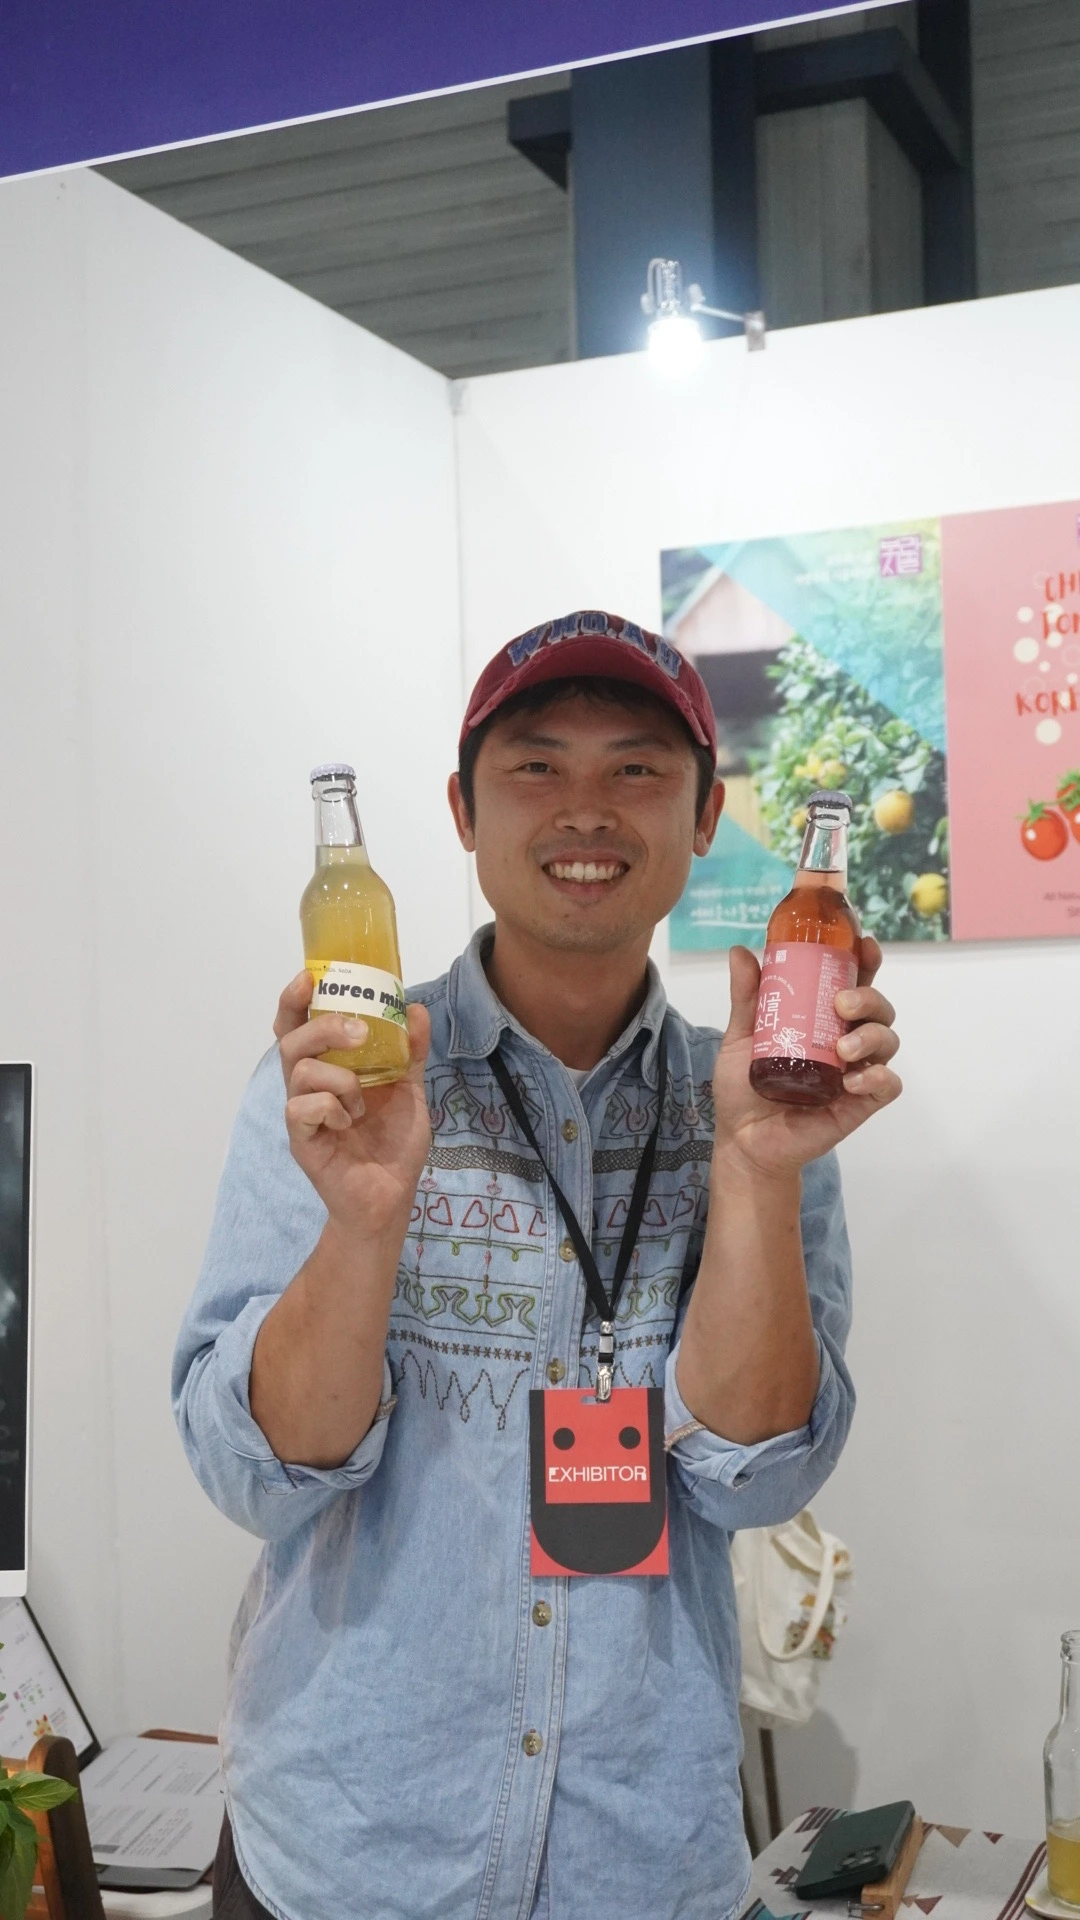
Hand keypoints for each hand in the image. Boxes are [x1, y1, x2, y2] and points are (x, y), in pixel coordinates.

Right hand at [274, 972, 430, 1236]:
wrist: (391, 1196)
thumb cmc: (392, 1143)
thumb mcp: (408, 1091)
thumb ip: (409, 1052)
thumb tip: (416, 1009)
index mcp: (328, 1067)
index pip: (298, 1025)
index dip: (296, 999)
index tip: (311, 976)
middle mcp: (308, 1085)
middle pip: (291, 1039)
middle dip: (322, 1027)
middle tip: (357, 1032)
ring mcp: (301, 1112)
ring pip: (299, 1070)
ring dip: (338, 1076)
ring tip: (362, 1098)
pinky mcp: (302, 1139)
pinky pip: (302, 1107)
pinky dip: (331, 1106)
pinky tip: (350, 1121)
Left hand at [712, 938, 900, 1179]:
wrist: (742, 1138)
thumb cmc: (744, 1087)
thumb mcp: (741, 1037)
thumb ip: (747, 998)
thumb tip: (740, 952)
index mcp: (822, 1020)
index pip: (854, 983)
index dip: (867, 962)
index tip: (866, 946)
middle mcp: (845, 1041)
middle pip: (878, 1008)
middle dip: (870, 997)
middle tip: (842, 1003)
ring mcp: (855, 1072)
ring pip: (887, 1041)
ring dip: (872, 1036)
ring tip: (844, 1048)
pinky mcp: (859, 1104)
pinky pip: (886, 1086)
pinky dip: (877, 1078)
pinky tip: (853, 1081)